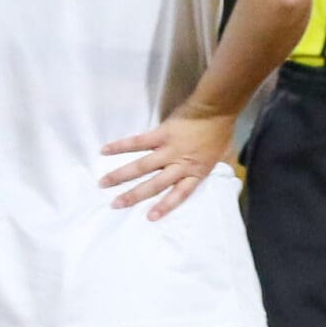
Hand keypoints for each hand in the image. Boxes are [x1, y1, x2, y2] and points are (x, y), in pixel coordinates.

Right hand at [100, 110, 234, 220]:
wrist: (216, 108)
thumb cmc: (221, 131)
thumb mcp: (222, 156)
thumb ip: (213, 167)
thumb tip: (217, 172)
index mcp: (196, 172)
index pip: (179, 194)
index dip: (165, 206)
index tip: (150, 217)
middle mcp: (179, 165)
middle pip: (153, 185)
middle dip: (133, 196)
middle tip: (115, 205)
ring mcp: (168, 150)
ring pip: (141, 167)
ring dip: (121, 175)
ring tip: (103, 183)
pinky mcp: (160, 134)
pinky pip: (138, 142)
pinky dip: (121, 146)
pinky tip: (105, 151)